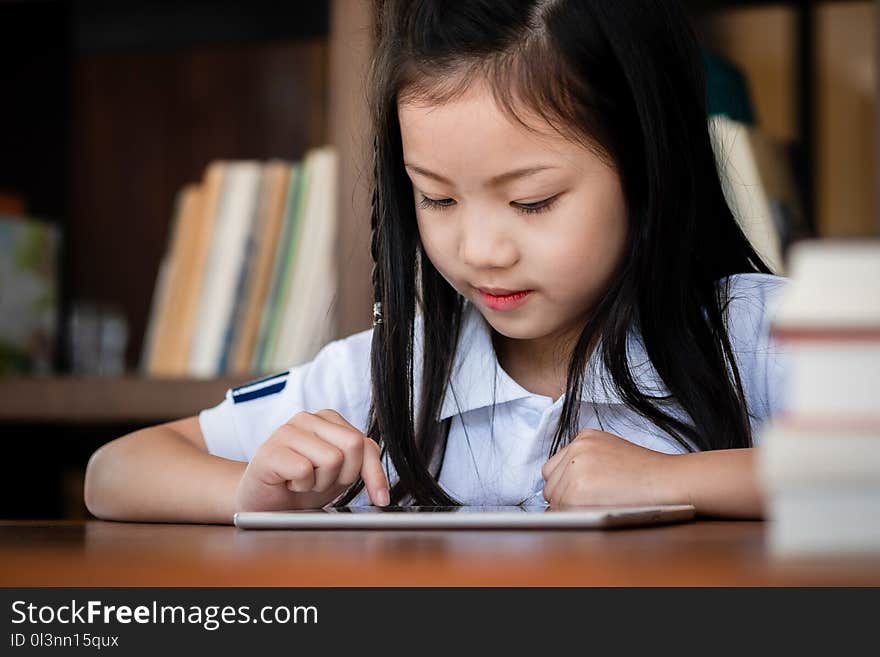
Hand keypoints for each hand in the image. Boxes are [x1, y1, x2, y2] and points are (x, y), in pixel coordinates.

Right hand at [234, 409, 389, 511]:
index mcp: (329, 419)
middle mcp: (309, 418)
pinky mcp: (270, 449)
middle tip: (321, 482)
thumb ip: (362, 466)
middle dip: (344, 475)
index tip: (381, 499)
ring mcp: (287, 430)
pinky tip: (288, 482)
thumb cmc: (301, 485)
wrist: (261, 501)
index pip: (365, 444)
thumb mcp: (339, 475)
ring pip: (332, 459)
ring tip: (302, 481)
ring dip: (319, 483)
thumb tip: (383, 489)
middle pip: (353, 445)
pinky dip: (300, 486)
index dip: (375, 474)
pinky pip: (305, 471)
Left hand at [541, 429, 679, 506]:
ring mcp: (574, 467)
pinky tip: (594, 511)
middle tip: (591, 504)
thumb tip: (563, 485)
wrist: (668, 482)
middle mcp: (576, 448)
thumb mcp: (612, 453)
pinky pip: (560, 509)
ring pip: (553, 498)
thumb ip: (586, 462)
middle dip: (564, 496)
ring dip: (568, 507)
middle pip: (551, 482)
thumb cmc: (646, 474)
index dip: (565, 484)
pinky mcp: (576, 489)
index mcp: (584, 437)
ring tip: (596, 508)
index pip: (555, 467)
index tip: (579, 495)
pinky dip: (572, 515)